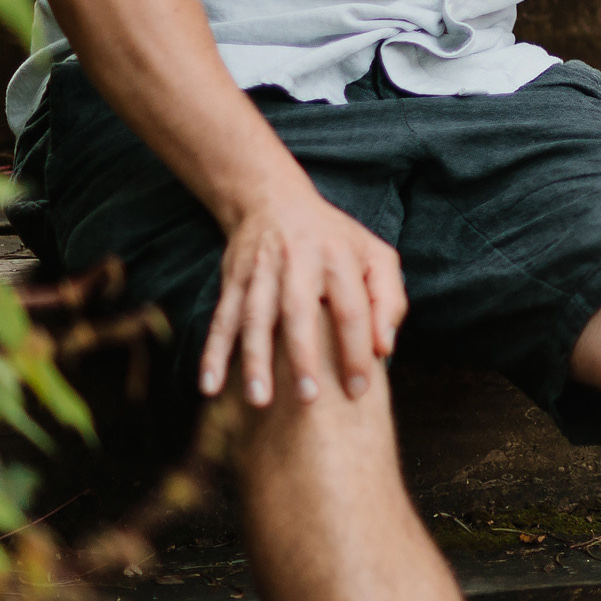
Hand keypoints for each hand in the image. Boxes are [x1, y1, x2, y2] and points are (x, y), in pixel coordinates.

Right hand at [198, 182, 405, 407]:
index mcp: (339, 258)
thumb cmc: (335, 239)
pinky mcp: (233, 281)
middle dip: (303, 357)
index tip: (358, 389)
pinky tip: (210, 386)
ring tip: (259, 400)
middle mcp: (298, 263)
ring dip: (255, 361)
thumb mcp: (375, 255)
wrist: (274, 200)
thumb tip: (385, 348)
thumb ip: (390, 299)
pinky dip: (213, 353)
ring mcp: (261, 272)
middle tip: (309, 400)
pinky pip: (222, 320)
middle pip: (299, 313)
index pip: (351, 309)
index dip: (357, 350)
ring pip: (255, 319)